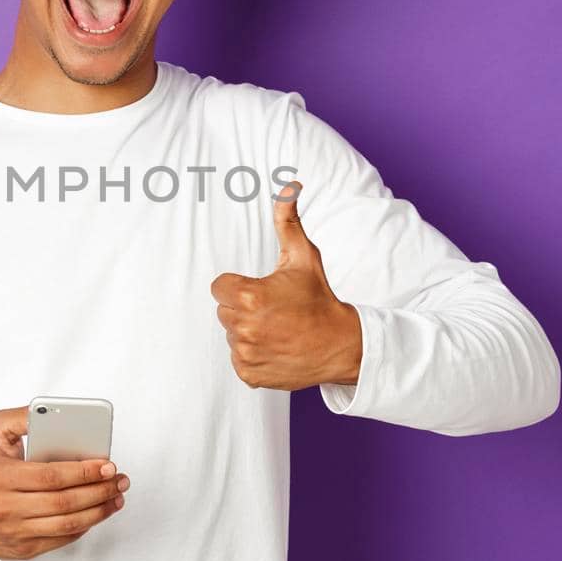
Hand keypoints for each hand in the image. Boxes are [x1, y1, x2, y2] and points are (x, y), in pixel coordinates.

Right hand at [0, 406, 129, 559]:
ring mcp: (16, 532)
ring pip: (68, 524)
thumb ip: (21, 417)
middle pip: (64, 501)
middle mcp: (6, 507)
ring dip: (99, 511)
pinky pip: (63, 539)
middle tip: (119, 480)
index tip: (107, 464)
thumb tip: (48, 410)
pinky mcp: (25, 549)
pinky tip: (98, 512)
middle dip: (99, 490)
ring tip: (116, 497)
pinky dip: (85, 526)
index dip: (83, 471)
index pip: (50, 476)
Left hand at [209, 180, 362, 390]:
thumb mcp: (304, 257)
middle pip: (225, 310)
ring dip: (249, 331)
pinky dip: (254, 354)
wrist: (341, 344)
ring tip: (278, 329)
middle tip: (275, 309)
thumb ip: (288, 222)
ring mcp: (246, 353)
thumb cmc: (319, 298)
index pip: (220, 286)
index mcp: (250, 296)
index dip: (240, 286)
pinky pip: (239, 358)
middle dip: (244, 308)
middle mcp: (244, 327)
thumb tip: (289, 186)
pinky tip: (277, 347)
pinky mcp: (250, 374)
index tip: (263, 291)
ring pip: (232, 334)